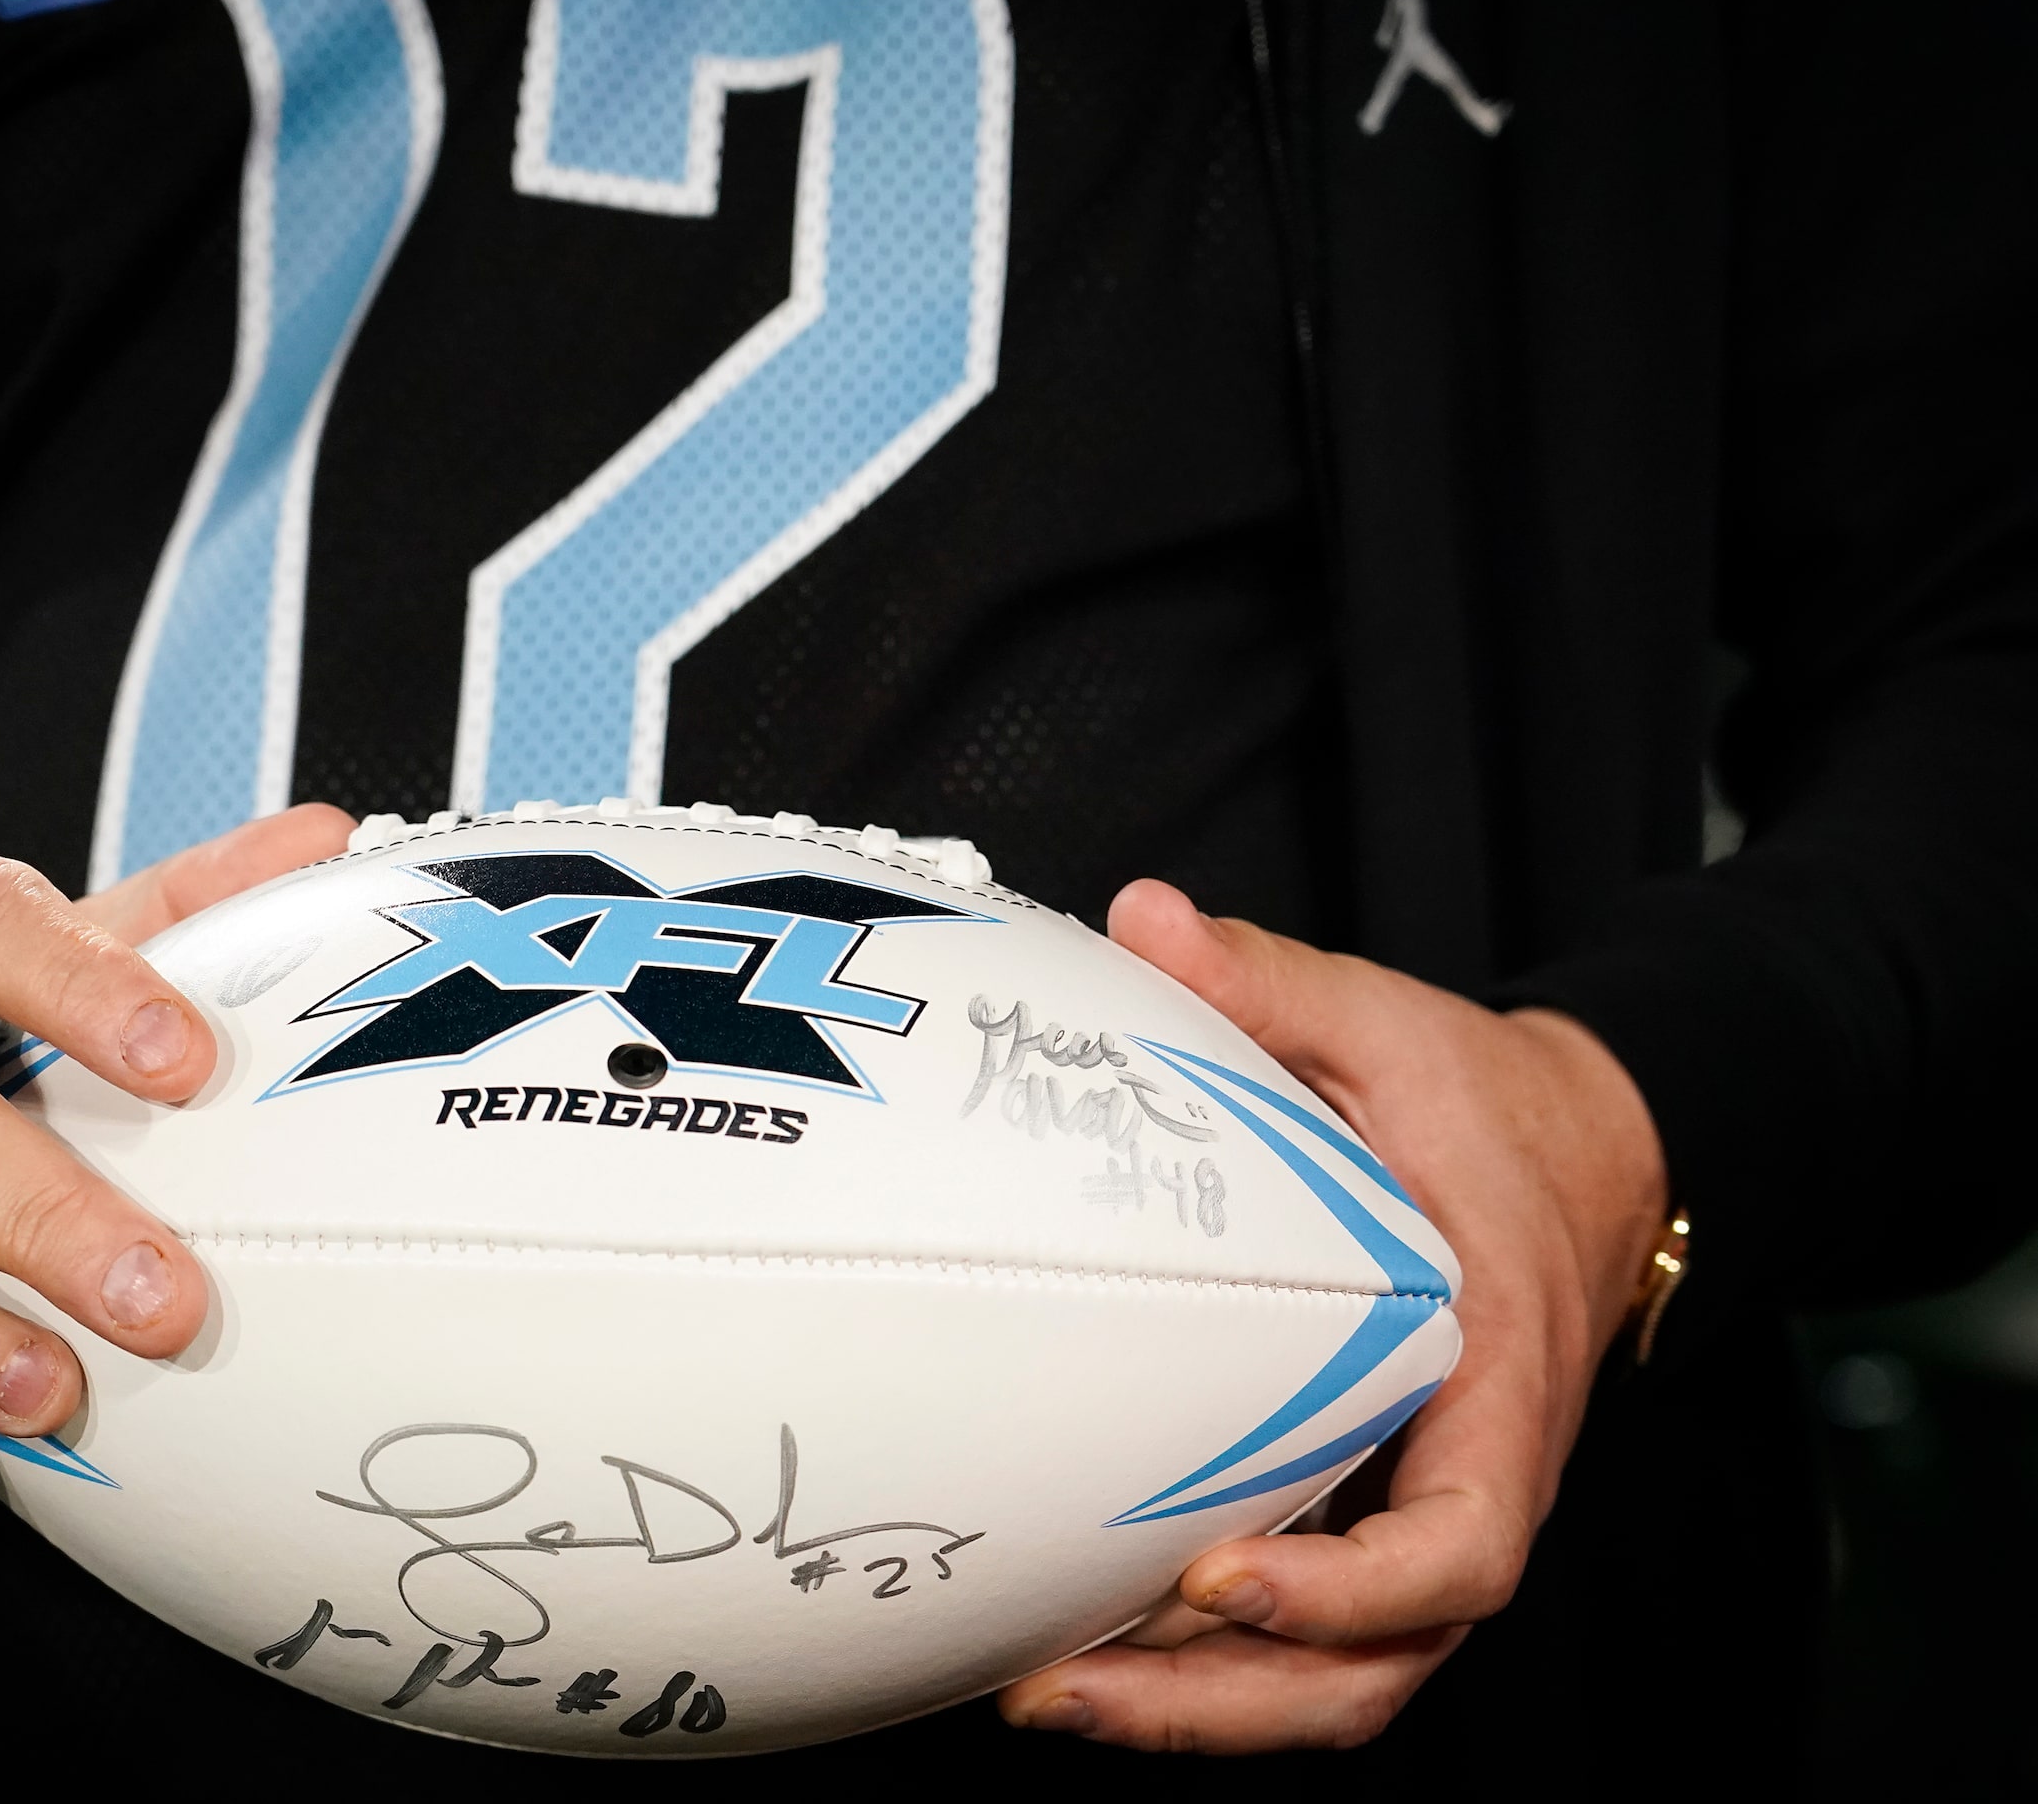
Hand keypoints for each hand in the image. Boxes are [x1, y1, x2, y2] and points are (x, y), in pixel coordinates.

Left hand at [998, 880, 1667, 1750]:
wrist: (1587, 1155)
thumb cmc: (1488, 1104)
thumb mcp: (1390, 1024)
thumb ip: (1270, 982)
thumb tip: (1141, 917)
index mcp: (1496, 1374)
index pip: (1465, 1542)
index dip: (1351, 1588)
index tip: (1221, 1575)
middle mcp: (1471, 1475)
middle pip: (1378, 1664)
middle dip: (1225, 1703)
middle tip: (1064, 1690)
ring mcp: (1424, 1512)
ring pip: (1339, 1679)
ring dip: (1199, 1710)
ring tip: (1041, 1696)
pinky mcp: (1374, 1516)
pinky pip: (1307, 1632)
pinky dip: (1205, 1664)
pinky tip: (1079, 1641)